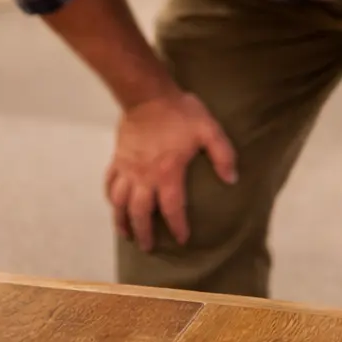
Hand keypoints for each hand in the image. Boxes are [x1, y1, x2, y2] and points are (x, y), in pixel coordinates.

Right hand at [106, 91, 237, 252]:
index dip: (178, 226)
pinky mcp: (117, 158)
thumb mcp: (209, 129)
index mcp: (167, 173)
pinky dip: (110, 196)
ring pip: (119, 202)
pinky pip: (109, 182)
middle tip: (148, 247)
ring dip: (121, 220)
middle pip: (140, 212)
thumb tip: (231, 179)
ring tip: (126, 233)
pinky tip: (113, 203)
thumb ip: (223, 154)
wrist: (147, 94)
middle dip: (144, 233)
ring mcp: (128, 168)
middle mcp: (144, 176)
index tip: (182, 239)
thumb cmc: (180, 112)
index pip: (172, 209)